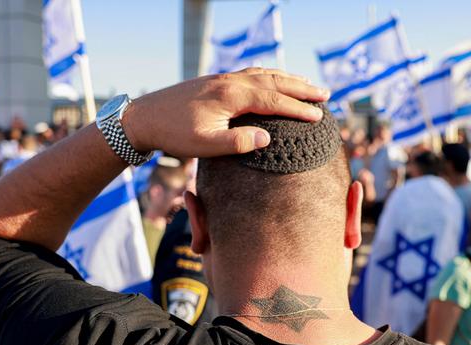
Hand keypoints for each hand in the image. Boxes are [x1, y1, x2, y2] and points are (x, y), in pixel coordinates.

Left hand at [123, 68, 329, 157]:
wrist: (144, 117)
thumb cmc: (173, 134)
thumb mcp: (204, 146)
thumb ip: (237, 143)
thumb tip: (268, 137)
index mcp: (231, 96)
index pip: (274, 100)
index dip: (299, 109)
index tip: (319, 116)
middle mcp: (230, 82)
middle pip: (275, 81)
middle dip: (302, 88)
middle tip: (326, 95)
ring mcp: (223, 79)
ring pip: (264, 74)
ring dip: (288, 79)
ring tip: (308, 85)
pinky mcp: (216, 82)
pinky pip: (251, 73)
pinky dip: (269, 76)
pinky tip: (272, 80)